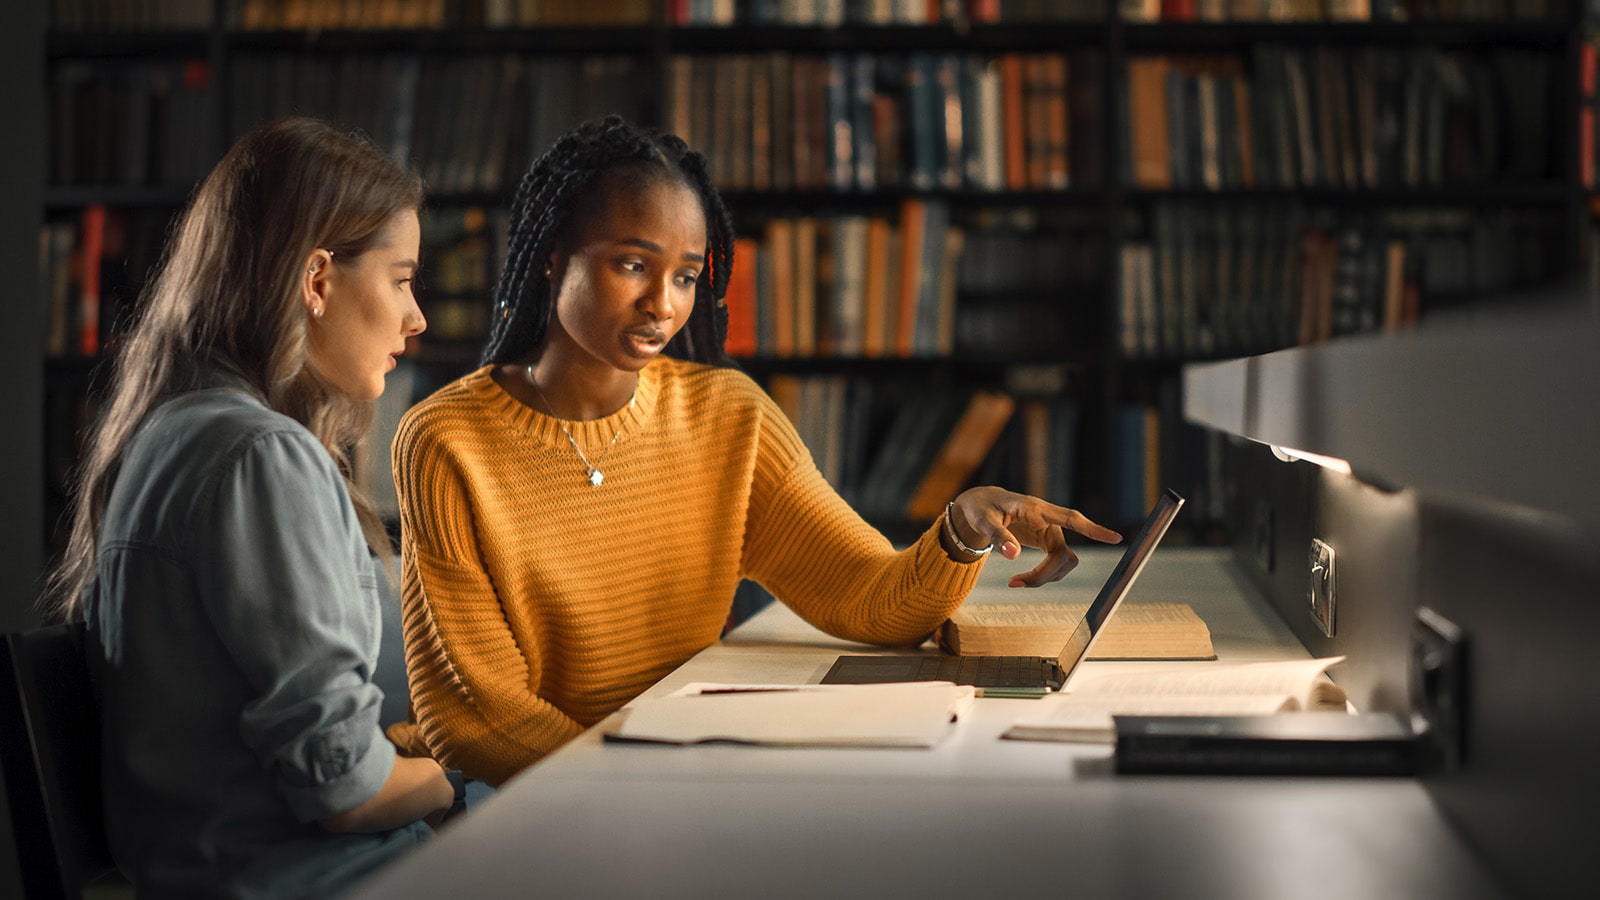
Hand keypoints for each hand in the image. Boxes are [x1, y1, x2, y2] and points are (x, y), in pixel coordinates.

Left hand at [948, 486, 1120, 587]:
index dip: (1093, 529)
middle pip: (1063, 554)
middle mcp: (1048, 521)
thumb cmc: (981, 508)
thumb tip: (1013, 556)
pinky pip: (1056, 564)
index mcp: (1035, 508)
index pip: (1071, 518)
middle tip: (1014, 584)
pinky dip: (1042, 577)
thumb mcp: (983, 520)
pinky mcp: (1046, 542)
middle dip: (1045, 574)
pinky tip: (1021, 580)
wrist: (981, 506)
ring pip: (1063, 562)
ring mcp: (1049, 532)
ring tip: (1014, 582)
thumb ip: (997, 536)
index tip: (1117, 537)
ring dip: (1044, 578)